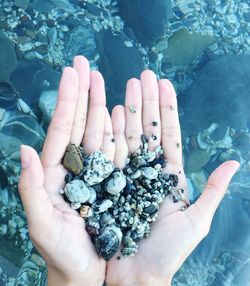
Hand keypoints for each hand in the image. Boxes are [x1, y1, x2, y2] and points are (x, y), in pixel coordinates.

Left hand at [18, 56, 115, 285]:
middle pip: (80, 122)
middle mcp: (77, 167)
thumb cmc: (62, 254)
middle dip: (83, 92)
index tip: (72, 72)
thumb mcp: (42, 224)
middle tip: (85, 63)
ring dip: (101, 104)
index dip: (68, 100)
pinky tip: (118, 110)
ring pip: (99, 131)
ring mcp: (96, 171)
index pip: (62, 129)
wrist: (86, 272)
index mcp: (57, 173)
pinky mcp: (113, 180)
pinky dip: (116, 129)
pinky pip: (115, 150)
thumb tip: (24, 151)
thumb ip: (31, 189)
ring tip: (103, 78)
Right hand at [106, 71, 238, 285]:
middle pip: (149, 130)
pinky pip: (112, 154)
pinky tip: (113, 112)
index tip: (163, 84)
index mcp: (169, 176)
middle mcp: (148, 171)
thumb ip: (213, 191)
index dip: (167, 109)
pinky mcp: (111, 183)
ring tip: (128, 86)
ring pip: (130, 136)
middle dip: (147, 102)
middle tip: (144, 75)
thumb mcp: (195, 221)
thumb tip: (234, 162)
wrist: (136, 276)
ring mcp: (128, 175)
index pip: (170, 135)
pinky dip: (113, 132)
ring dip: (130, 110)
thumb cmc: (166, 253)